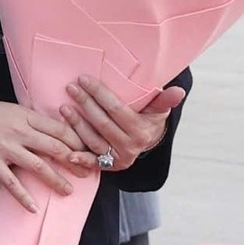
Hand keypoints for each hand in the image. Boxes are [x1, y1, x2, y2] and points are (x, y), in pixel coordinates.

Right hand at [0, 96, 93, 212]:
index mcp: (25, 116)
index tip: (87, 152)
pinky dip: (23, 197)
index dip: (78, 142)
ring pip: (38, 165)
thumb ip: (32, 121)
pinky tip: (34, 208)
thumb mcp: (12, 109)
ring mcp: (5, 147)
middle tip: (87, 173)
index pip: (60, 130)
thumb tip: (55, 133)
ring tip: (68, 191)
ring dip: (56, 180)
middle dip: (74, 162)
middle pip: (55, 148)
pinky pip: (11, 182)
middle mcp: (19, 131)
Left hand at [59, 76, 184, 174]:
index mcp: (141, 131)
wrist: (144, 142)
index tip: (84, 79)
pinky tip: (69, 153)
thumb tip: (179, 91)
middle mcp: (130, 146)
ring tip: (64, 107)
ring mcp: (118, 158)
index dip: (99, 93)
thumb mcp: (157, 109)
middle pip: (102, 123)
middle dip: (85, 103)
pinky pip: (92, 163)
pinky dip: (81, 159)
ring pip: (93, 140)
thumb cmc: (146, 119)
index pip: (116, 109)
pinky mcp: (108, 166)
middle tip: (70, 87)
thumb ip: (164, 100)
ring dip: (76, 124)